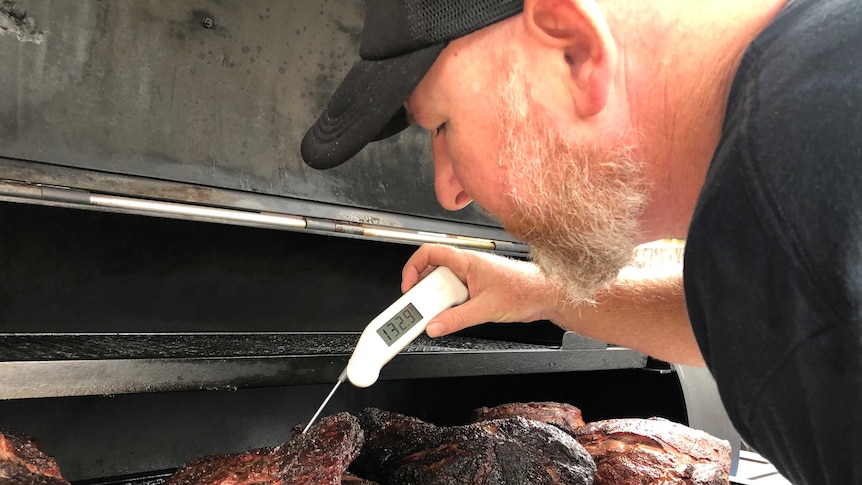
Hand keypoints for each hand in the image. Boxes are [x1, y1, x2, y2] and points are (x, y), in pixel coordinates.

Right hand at [402, 244, 560, 336]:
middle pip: (431, 274)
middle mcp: (466, 266)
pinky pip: (453, 297)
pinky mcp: (475, 290)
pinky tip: (452, 316)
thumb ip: (456, 319)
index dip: (412, 268)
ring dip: (437, 301)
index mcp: (466, 260)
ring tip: (438, 314)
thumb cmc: (523, 289)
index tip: (408, 288)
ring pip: (442, 287)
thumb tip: (434, 326)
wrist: (545, 295)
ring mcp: (470, 278)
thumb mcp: (486, 308)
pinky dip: (448, 307)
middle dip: (423, 292)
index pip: (428, 253)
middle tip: (421, 309)